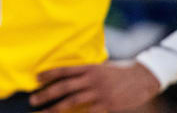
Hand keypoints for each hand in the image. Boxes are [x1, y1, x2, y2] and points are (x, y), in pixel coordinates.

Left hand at [30, 60, 160, 111]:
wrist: (144, 77)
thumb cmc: (120, 72)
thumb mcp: (102, 67)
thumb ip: (86, 72)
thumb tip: (69, 76)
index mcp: (89, 68)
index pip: (64, 70)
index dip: (49, 74)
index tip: (36, 79)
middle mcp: (92, 79)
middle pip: (64, 87)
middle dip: (46, 94)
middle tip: (32, 100)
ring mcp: (100, 93)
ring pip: (73, 101)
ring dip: (56, 108)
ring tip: (44, 112)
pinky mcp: (108, 105)